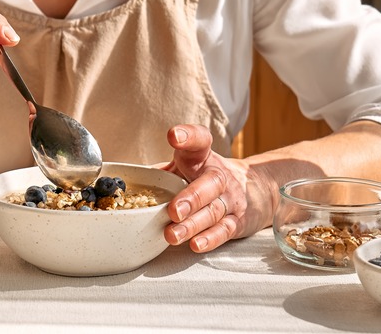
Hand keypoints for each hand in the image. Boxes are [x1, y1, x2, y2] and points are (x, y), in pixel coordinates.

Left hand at [162, 124, 271, 252]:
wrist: (254, 189)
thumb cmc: (205, 177)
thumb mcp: (187, 166)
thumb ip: (162, 172)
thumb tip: (125, 184)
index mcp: (203, 157)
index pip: (199, 141)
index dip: (188, 136)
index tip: (174, 136)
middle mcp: (219, 175)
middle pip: (210, 183)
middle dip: (191, 198)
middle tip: (173, 211)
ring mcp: (230, 199)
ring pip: (214, 211)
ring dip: (192, 225)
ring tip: (172, 234)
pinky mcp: (237, 221)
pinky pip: (224, 230)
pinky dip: (210, 239)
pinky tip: (196, 245)